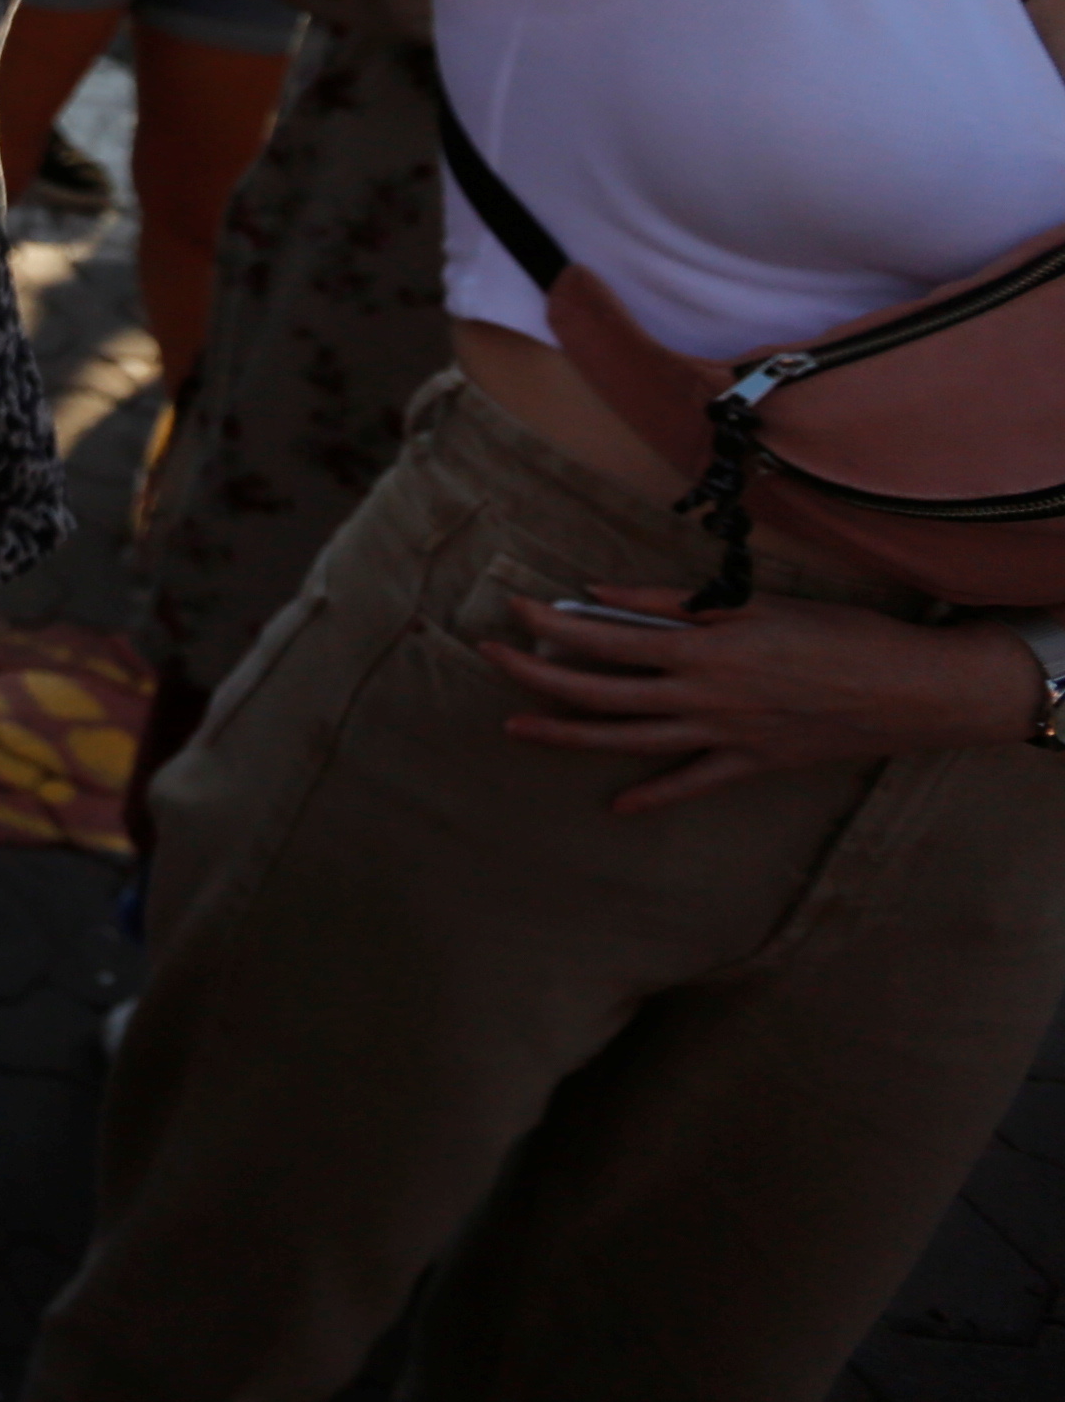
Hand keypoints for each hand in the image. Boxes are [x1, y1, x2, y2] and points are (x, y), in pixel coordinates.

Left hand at [483, 587, 1039, 813]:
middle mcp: (702, 696)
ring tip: (516, 729)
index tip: (513, 610)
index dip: (551, 624)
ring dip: (568, 735)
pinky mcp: (752, 764)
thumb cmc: (837, 633)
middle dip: (536, 676)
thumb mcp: (753, 605)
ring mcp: (724, 735)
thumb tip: (602, 594)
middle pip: (600, 690)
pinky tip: (617, 806)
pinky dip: (653, 796)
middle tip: (489, 659)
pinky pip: (692, 784)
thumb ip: (673, 603)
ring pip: (629, 738)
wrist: (912, 689)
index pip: (604, 636)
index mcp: (701, 648)